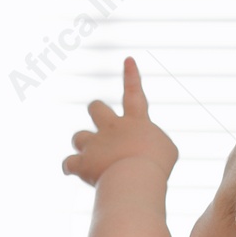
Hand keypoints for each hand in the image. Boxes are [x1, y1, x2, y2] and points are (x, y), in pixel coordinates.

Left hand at [62, 57, 177, 184]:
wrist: (136, 177)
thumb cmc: (156, 165)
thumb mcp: (167, 151)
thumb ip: (155, 145)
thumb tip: (142, 151)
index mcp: (136, 122)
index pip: (134, 94)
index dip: (132, 76)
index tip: (128, 59)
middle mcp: (112, 128)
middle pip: (96, 108)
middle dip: (96, 111)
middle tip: (102, 123)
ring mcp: (95, 144)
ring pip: (78, 136)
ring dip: (83, 145)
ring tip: (93, 160)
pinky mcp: (82, 162)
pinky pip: (68, 163)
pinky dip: (70, 168)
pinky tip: (73, 172)